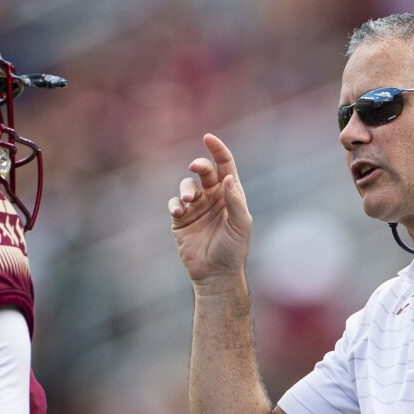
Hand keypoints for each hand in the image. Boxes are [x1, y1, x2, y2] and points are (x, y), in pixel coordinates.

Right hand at [167, 133, 251, 290]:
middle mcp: (212, 197)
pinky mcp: (180, 220)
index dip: (217, 150)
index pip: (224, 165)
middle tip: (196, 167)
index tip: (208, 138)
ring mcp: (195, 208)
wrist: (215, 275)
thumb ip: (235, 201)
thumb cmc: (233, 250)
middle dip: (199, 165)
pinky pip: (173, 204)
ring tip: (188, 203)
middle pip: (204, 171)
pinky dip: (174, 205)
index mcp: (229, 194)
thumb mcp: (240, 225)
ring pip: (186, 186)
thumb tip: (227, 178)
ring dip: (186, 190)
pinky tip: (179, 213)